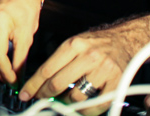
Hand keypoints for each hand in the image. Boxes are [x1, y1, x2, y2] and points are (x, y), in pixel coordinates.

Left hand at [20, 26, 137, 114]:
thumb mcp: (74, 44)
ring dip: (65, 103)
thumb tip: (39, 83)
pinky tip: (79, 108)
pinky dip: (85, 110)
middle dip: (44, 95)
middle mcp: (88, 56)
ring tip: (61, 101)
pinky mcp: (115, 83)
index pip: (46, 69)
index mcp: (74, 45)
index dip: (33, 85)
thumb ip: (58, 62)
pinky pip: (96, 105)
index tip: (25, 93)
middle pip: (57, 83)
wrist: (124, 40)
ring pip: (75, 96)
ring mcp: (103, 70)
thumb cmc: (96, 43)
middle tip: (39, 99)